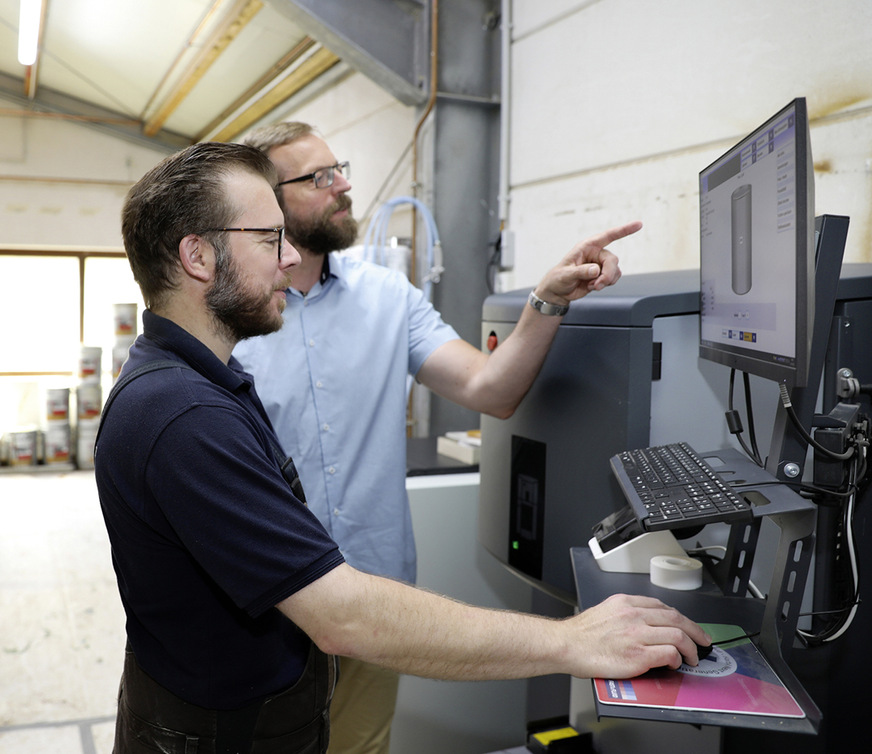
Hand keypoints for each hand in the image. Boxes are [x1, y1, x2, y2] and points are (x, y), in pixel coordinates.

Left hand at [535, 220, 640, 304]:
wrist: (557, 292)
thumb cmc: (558, 278)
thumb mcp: (566, 274)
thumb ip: (581, 272)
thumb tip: (596, 270)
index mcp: (587, 246)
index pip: (608, 236)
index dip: (624, 230)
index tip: (638, 224)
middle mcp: (596, 254)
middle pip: (613, 260)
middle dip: (608, 274)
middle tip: (598, 284)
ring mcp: (600, 265)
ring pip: (615, 270)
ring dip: (606, 280)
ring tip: (592, 286)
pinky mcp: (602, 275)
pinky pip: (613, 278)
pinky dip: (606, 284)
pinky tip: (593, 286)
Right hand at [565, 593, 710, 678]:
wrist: (566, 645)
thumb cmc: (581, 634)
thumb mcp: (606, 610)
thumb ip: (627, 614)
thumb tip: (647, 625)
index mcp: (626, 602)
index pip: (663, 606)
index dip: (681, 618)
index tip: (687, 626)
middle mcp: (634, 615)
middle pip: (677, 618)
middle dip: (695, 631)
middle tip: (703, 640)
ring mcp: (637, 634)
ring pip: (678, 635)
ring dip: (691, 648)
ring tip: (692, 656)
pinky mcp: (638, 655)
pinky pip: (669, 653)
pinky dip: (677, 659)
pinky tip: (675, 663)